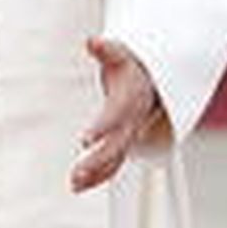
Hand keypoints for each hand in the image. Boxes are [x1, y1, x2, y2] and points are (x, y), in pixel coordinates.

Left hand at [71, 36, 159, 192]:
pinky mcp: (124, 144)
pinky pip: (113, 164)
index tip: (84, 141)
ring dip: (95, 174)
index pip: (115, 116)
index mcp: (130, 101)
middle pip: (116, 145)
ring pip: (115, 159)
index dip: (101, 128)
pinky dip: (97, 176)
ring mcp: (130, 136)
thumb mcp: (120, 55)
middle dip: (97, 160)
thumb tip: (91, 40)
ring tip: (73, 185)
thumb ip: (105, 50)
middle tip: (76, 172)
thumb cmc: (129, 66)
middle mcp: (132, 123)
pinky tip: (77, 187)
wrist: (153, 81)